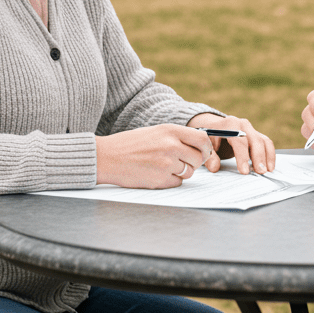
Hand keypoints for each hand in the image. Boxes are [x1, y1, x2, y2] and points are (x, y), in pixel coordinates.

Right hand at [95, 124, 217, 188]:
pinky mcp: (160, 180)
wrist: (107, 157)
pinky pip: (177, 182)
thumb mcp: (156, 132)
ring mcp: (166, 164)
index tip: (204, 151)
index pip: (202, 139)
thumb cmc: (131, 144)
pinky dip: (171, 180)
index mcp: (170, 130)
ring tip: (164, 166)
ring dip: (182, 171)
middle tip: (184, 161)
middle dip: (194, 161)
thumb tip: (200, 144)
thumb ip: (177, 137)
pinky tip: (157, 173)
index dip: (206, 147)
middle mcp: (171, 146)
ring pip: (189, 172)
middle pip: (198, 158)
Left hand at [187, 113, 274, 174]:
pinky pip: (266, 143)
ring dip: (267, 156)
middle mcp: (243, 124)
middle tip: (260, 172)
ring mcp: (251, 129)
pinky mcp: (256, 135)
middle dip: (259, 156)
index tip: (244, 172)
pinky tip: (270, 166)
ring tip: (268, 170)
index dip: (242, 156)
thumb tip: (215, 168)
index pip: (239, 140)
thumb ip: (209, 156)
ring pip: (264, 141)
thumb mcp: (205, 145)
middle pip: (255, 139)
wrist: (213, 126)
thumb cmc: (209, 137)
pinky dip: (270, 154)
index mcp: (229, 124)